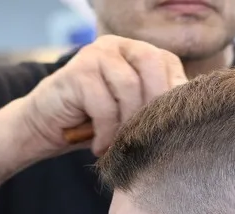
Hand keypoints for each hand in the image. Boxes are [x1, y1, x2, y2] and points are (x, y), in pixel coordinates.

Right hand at [20, 35, 187, 155]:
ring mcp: (95, 54)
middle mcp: (118, 46)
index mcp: (138, 52)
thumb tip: (190, 118)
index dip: (173, 98)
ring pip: (128, 85)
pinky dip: (105, 131)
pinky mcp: (77, 72)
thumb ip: (155, 107)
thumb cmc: (94, 123)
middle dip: (154, 104)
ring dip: (127, 123)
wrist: (44, 127)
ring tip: (119, 145)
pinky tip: (99, 145)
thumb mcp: (132, 114)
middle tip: (147, 136)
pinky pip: (103, 103)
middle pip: (152, 63)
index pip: (170, 66)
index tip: (169, 129)